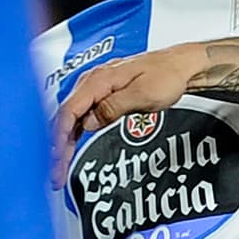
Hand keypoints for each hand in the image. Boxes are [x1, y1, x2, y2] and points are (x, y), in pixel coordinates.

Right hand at [50, 43, 203, 188]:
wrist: (181, 65)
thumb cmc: (167, 74)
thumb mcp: (143, 94)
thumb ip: (113, 108)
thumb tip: (89, 123)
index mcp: (100, 79)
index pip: (69, 110)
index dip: (60, 137)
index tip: (59, 159)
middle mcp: (93, 81)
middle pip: (66, 116)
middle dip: (58, 146)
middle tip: (57, 172)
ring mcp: (97, 88)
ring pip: (72, 118)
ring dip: (64, 143)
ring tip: (60, 168)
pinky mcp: (103, 94)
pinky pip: (82, 115)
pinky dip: (75, 134)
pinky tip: (71, 149)